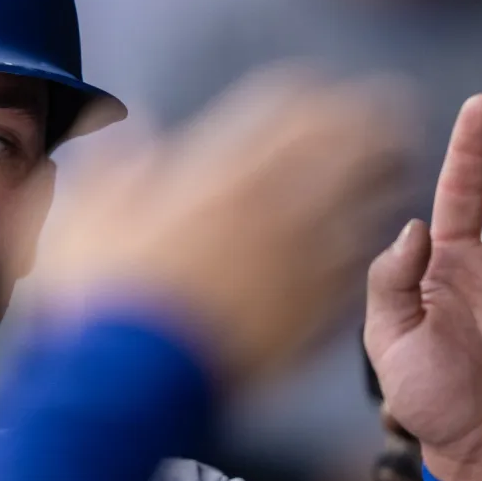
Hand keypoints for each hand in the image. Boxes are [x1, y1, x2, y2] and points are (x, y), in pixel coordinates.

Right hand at [36, 69, 411, 389]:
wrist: (129, 382)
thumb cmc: (102, 298)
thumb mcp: (86, 216)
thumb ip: (116, 168)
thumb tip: (128, 131)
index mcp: (223, 174)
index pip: (297, 110)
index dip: (325, 99)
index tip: (338, 98)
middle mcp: (275, 209)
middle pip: (355, 150)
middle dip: (378, 134)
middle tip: (393, 131)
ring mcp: (301, 264)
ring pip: (370, 210)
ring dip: (385, 192)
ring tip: (395, 185)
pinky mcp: (312, 317)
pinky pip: (358, 275)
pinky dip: (365, 258)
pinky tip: (365, 256)